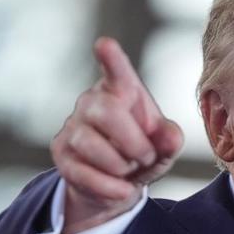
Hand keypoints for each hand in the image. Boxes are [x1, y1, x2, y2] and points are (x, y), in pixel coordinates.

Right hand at [51, 37, 183, 233]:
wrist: (115, 186)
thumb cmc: (141, 154)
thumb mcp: (162, 148)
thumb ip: (170, 140)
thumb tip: (171, 136)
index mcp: (120, 91)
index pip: (117, 72)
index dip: (111, 59)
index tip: (105, 44)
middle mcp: (91, 102)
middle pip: (106, 111)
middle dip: (133, 142)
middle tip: (145, 156)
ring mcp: (72, 127)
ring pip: (92, 144)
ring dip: (119, 165)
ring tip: (128, 170)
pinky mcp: (61, 154)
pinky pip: (83, 172)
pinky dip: (109, 187)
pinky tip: (122, 189)